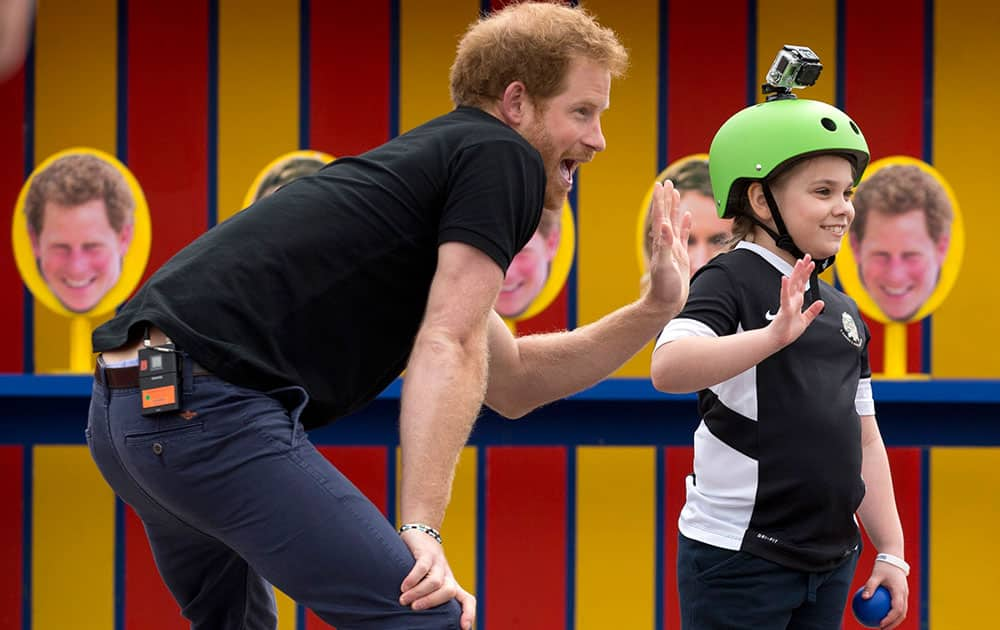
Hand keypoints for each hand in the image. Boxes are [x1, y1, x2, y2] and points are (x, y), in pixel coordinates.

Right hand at [399, 529, 475, 629]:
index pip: (467, 599)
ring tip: (403, 599)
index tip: (464, 627)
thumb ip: (430, 595)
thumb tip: (418, 616)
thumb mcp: (431, 579)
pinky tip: (403, 586)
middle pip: (449, 591)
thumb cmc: (423, 562)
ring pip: (435, 581)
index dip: (468, 613)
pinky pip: (423, 567)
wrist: (422, 531)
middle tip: (414, 608)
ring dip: (418, 593)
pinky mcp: (427, 553)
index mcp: (450, 584)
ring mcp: (437, 562)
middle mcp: (446, 574)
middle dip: (431, 602)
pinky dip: (413, 579)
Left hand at [645, 181, 691, 313]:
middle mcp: (666, 242)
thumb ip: (664, 246)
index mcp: (662, 242)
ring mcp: (673, 248)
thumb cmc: (663, 288)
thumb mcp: (665, 266)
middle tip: (668, 182)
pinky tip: (687, 216)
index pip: (661, 216)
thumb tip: (664, 226)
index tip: (661, 185)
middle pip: (666, 215)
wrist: (666, 304)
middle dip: (666, 199)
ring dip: (675, 208)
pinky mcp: (680, 256)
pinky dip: (685, 224)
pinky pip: (683, 235)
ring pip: (674, 222)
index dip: (660, 201)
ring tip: (676, 193)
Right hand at [767, 255, 823, 347]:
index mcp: (796, 301)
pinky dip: (785, 288)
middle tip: (807, 256)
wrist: (777, 340)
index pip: (803, 284)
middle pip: (798, 281)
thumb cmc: (788, 331)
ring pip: (793, 285)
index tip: (812, 263)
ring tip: (799, 262)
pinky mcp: (784, 310)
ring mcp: (787, 303)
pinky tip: (785, 279)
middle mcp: (792, 300)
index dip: (807, 273)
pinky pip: (785, 297)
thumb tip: (821, 302)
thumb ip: (813, 311)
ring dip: (796, 273)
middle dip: (803, 268)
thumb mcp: (805, 320)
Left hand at [860, 561, 908, 628]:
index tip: (881, 624)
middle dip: (894, 623)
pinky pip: (898, 605)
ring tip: (883, 625)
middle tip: (882, 629)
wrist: (893, 558)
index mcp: (899, 591)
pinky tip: (880, 613)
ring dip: (894, 620)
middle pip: (902, 614)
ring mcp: (905, 594)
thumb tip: (864, 598)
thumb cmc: (883, 566)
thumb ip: (870, 586)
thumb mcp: (875, 575)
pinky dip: (892, 612)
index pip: (897, 609)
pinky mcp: (902, 593)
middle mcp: (904, 595)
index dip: (890, 619)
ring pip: (902, 611)